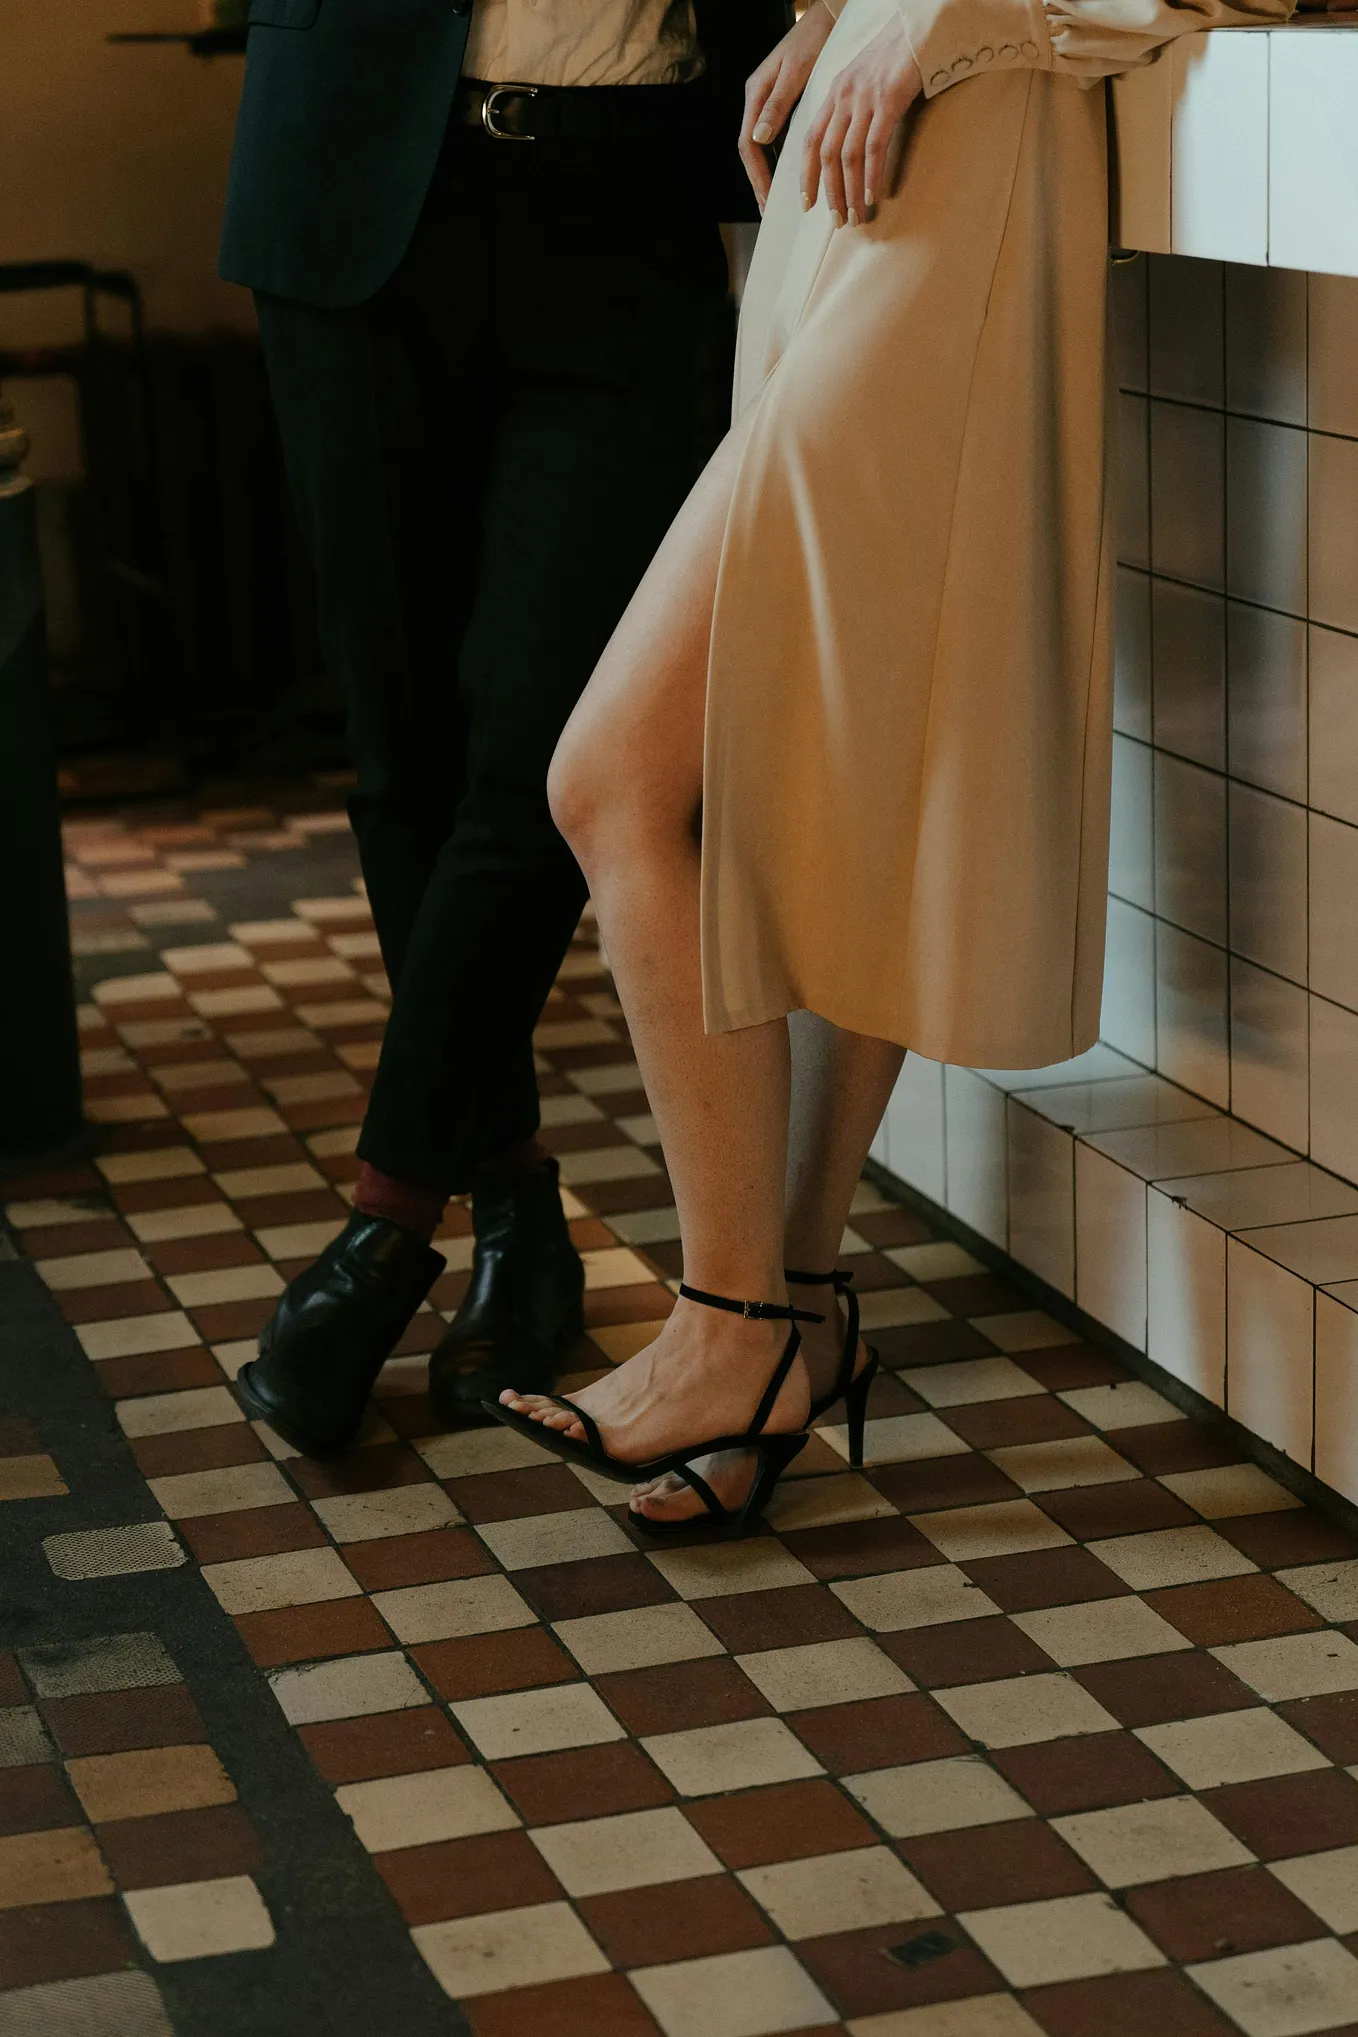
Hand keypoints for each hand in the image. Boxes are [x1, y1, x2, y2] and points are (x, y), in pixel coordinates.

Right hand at [739, 0, 837, 212]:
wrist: (828, 18)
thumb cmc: (814, 39)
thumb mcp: (795, 72)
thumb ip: (777, 104)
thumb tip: (759, 138)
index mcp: (756, 94)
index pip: (749, 145)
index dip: (757, 176)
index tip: (768, 199)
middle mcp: (759, 100)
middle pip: (753, 151)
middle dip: (760, 182)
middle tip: (769, 210)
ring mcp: (770, 102)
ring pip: (764, 147)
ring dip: (770, 174)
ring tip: (778, 201)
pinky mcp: (784, 103)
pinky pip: (777, 138)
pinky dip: (782, 160)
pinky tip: (792, 176)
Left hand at [802, 17, 922, 225]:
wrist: (919, 27)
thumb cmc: (896, 57)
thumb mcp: (863, 81)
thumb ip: (851, 109)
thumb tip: (848, 148)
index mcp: (834, 94)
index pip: (810, 140)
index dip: (806, 175)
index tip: (807, 203)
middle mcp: (844, 97)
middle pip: (826, 154)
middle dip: (829, 192)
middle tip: (836, 220)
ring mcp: (865, 99)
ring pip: (848, 156)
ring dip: (850, 191)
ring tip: (855, 216)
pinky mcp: (888, 100)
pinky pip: (874, 146)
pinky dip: (871, 175)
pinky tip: (872, 195)